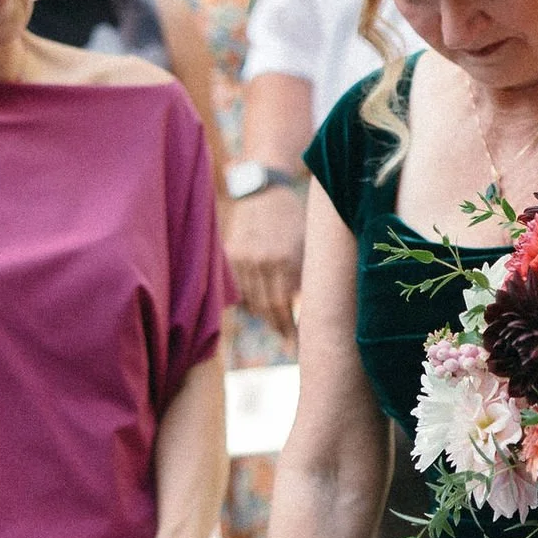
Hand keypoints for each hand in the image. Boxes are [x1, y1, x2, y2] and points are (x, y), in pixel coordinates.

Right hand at [225, 183, 303, 341]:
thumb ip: (303, 276)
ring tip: (277, 325)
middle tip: (289, 343)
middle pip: (266, 308)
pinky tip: (260, 306)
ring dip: (264, 315)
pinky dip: (249, 300)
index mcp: (284, 259)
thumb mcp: (306, 245)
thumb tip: (307, 312)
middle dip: (279, 327)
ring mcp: (242, 258)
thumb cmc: (293, 218)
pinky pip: (239, 288)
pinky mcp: (230, 255)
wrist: (264, 191)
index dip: (290, 330)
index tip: (297, 346)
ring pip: (251, 300)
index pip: (283, 306)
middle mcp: (261, 261)